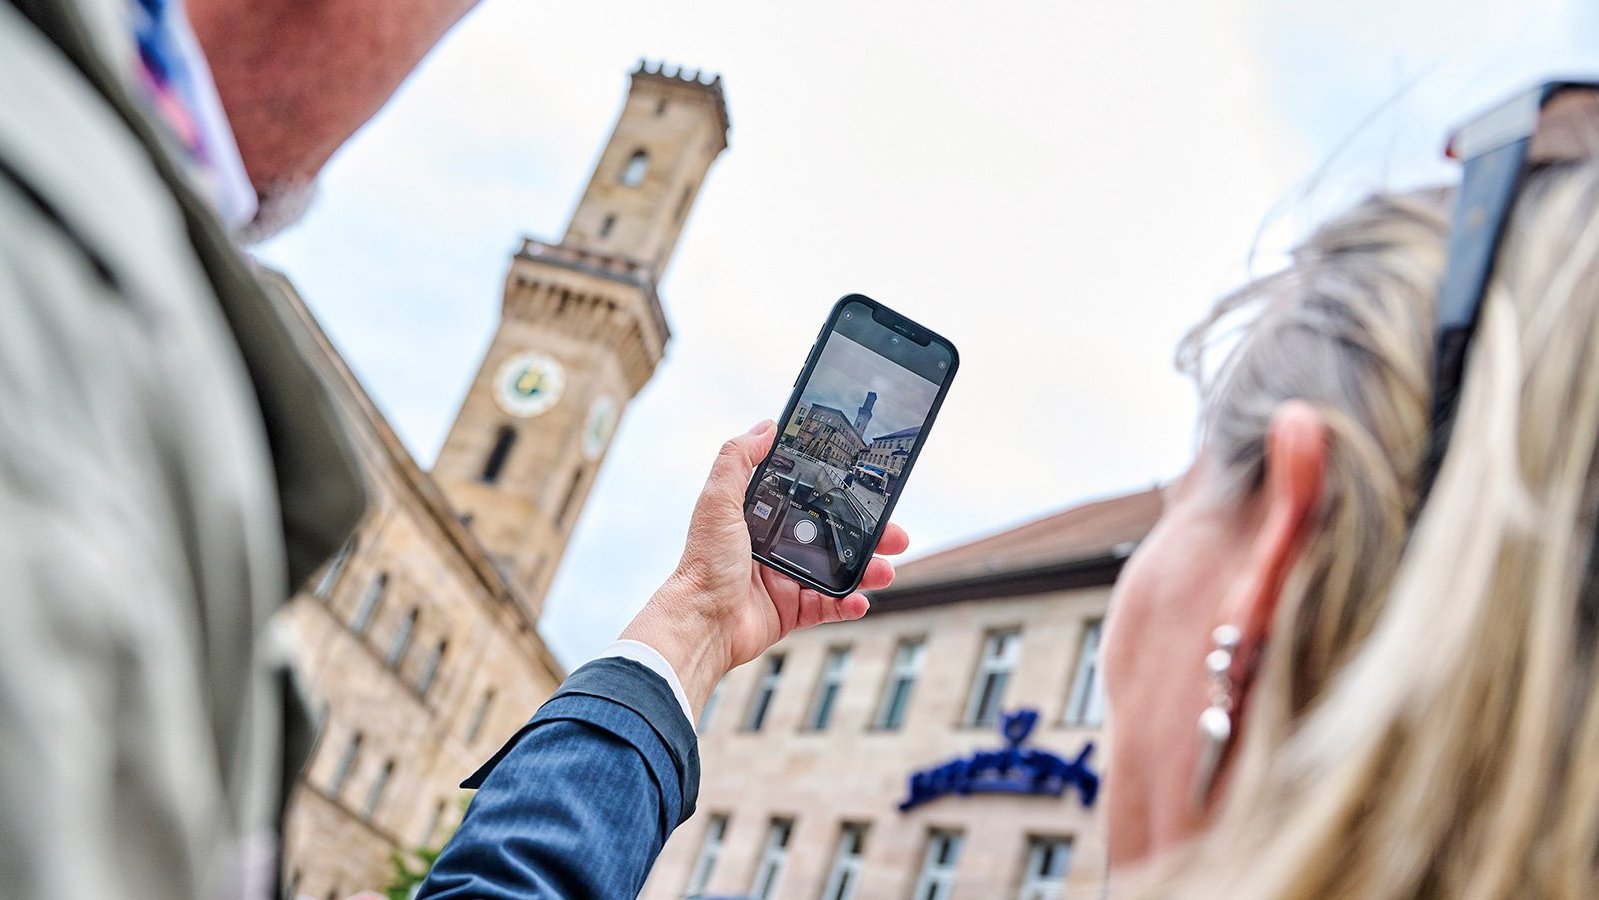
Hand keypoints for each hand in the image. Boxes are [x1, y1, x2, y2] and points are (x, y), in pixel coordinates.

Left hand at [620, 420, 909, 717]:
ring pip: (840, 571)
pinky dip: (850, 604)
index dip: (840, 496)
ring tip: (884, 570)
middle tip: (894, 534)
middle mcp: (777, 546)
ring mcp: (787, 579)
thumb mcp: (717, 500)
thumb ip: (738, 460)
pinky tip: (860, 600)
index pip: (811, 500)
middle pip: (834, 535)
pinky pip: (830, 606)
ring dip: (867, 570)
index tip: (867, 491)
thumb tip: (765, 425)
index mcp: (762, 518)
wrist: (701, 621)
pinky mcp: (792, 610)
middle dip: (869, 535)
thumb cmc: (703, 562)